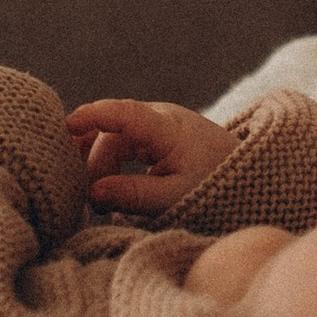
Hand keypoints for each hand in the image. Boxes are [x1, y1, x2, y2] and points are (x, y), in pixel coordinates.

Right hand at [66, 99, 232, 214]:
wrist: (252, 176)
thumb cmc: (219, 185)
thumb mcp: (177, 196)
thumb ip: (135, 195)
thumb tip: (93, 193)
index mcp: (168, 127)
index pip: (123, 113)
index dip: (92, 116)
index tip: (64, 126)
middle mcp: (161, 119)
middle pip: (112, 133)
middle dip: (95, 164)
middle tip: (92, 203)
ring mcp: (159, 126)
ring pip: (115, 139)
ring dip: (102, 166)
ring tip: (97, 201)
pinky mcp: (159, 137)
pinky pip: (125, 144)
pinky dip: (113, 164)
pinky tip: (107, 189)